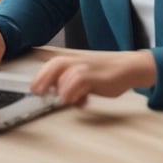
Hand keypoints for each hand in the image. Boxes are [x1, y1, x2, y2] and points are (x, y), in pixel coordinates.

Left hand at [29, 50, 157, 105]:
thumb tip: (60, 96)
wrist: (127, 68)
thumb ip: (71, 84)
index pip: (50, 66)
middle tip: (39, 94)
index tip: (34, 90)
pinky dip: (74, 93)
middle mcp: (75, 61)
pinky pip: (77, 82)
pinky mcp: (93, 75)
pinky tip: (81, 101)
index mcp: (71, 60)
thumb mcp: (85, 77)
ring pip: (64, 77)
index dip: (40, 77)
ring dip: (63, 91)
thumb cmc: (105, 74)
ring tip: (70, 100)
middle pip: (53, 67)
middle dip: (42, 80)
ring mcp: (84, 67)